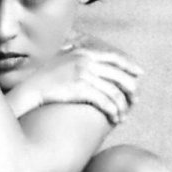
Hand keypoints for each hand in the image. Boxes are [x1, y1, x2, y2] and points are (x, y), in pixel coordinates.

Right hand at [19, 38, 142, 124]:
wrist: (31, 88)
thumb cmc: (46, 78)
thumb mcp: (64, 61)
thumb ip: (80, 59)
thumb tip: (94, 63)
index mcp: (84, 52)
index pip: (114, 57)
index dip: (130, 65)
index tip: (140, 73)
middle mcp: (86, 61)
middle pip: (119, 75)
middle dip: (130, 89)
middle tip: (135, 100)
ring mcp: (83, 75)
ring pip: (114, 91)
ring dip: (122, 105)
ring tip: (123, 115)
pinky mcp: (80, 89)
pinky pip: (104, 101)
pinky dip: (113, 111)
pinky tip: (115, 119)